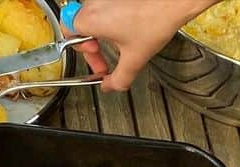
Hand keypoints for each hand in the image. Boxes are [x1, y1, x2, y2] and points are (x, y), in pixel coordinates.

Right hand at [67, 0, 213, 91]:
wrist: (171, 1)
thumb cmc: (154, 21)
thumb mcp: (134, 60)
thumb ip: (118, 79)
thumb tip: (110, 86)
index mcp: (91, 19)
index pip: (68, 32)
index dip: (81, 51)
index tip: (96, 60)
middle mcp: (94, 3)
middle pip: (79, 25)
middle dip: (91, 45)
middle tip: (104, 56)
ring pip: (91, 16)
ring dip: (99, 32)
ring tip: (116, 42)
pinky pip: (104, 8)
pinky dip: (109, 20)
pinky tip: (124, 29)